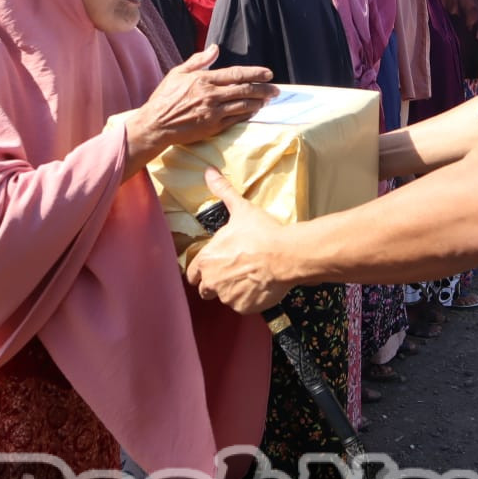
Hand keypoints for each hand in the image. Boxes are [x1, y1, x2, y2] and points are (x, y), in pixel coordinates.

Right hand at [124, 46, 276, 166]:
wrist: (155, 125)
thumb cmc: (164, 98)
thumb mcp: (178, 73)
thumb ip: (199, 60)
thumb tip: (215, 48)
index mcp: (203, 80)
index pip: (236, 74)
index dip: (255, 73)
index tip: (268, 74)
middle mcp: (211, 96)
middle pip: (245, 90)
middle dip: (264, 89)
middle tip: (276, 89)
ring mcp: (213, 113)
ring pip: (243, 106)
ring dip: (259, 102)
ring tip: (268, 100)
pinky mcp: (213, 127)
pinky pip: (236, 120)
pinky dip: (247, 114)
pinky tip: (254, 111)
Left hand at [185, 168, 294, 313]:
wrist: (285, 255)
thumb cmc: (261, 232)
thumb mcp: (240, 210)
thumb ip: (222, 192)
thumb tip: (209, 171)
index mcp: (206, 260)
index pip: (192, 274)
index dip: (201, 271)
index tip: (213, 267)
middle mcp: (212, 281)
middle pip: (206, 289)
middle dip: (216, 283)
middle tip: (234, 272)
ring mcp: (228, 297)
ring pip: (226, 297)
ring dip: (234, 290)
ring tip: (251, 277)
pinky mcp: (244, 307)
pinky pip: (243, 305)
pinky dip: (249, 299)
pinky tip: (260, 286)